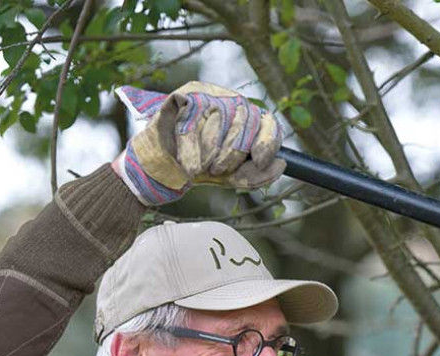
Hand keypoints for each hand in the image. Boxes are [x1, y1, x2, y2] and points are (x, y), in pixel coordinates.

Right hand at [112, 82, 284, 204]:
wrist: (157, 171)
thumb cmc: (197, 170)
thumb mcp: (231, 177)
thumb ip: (256, 174)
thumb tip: (282, 164)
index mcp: (244, 118)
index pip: (266, 120)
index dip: (267, 140)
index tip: (260, 159)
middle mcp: (227, 100)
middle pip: (245, 121)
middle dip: (232, 155)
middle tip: (217, 171)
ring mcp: (204, 94)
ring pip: (221, 121)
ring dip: (211, 155)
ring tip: (201, 167)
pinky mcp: (180, 97)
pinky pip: (194, 122)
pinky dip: (193, 152)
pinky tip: (190, 167)